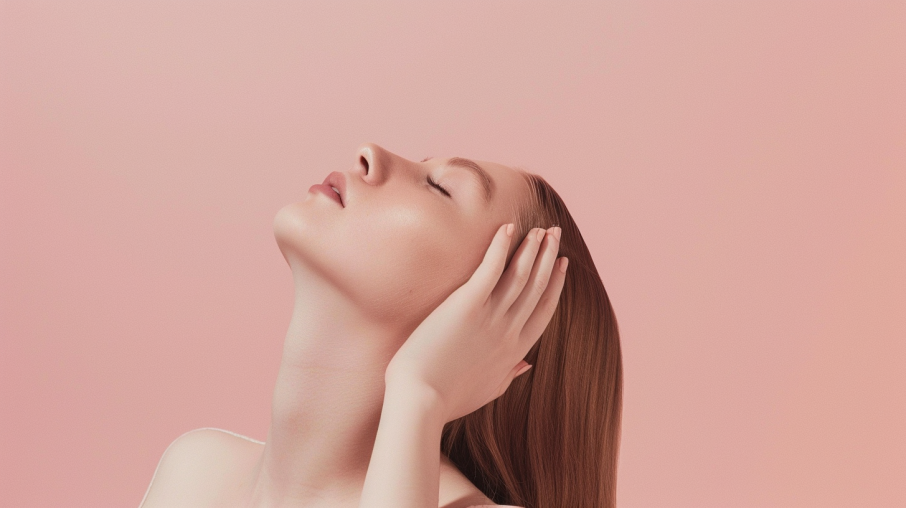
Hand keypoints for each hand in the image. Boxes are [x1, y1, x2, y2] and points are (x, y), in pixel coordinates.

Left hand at [385, 223, 567, 421]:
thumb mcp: (487, 390)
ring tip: (540, 228)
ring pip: (520, 275)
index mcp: (514, 350)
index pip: (543, 310)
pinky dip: (501, 247)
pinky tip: (509, 227)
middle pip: (536, 286)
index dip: (555, 284)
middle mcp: (508, 331)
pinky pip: (490, 269)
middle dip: (549, 257)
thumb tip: (526, 364)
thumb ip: (509, 374)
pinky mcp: (466, 305)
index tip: (561, 263)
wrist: (420, 402)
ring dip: (533, 249)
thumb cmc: (446, 399)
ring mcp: (490, 317)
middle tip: (555, 233)